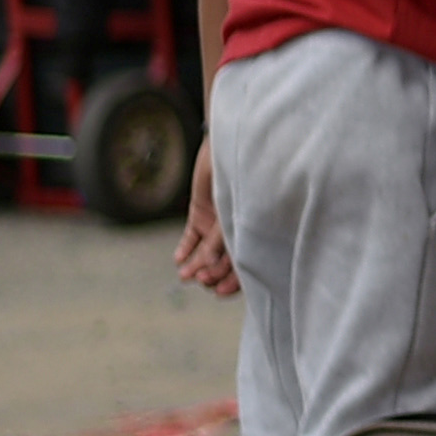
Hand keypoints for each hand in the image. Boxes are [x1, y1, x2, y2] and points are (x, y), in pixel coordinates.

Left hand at [175, 143, 238, 297]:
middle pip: (225, 262)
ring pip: (207, 252)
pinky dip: (186, 248)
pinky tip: (179, 260)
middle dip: (213, 275)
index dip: (234, 281)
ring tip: (185, 276)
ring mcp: (218, 222)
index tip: (219, 291)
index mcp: (256, 230)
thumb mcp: (234, 210)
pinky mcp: (201, 212)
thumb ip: (221, 239)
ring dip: (197, 265)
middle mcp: (237, 229)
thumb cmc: (244, 174)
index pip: (247, 263)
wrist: (229, 143)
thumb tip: (208, 268)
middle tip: (202, 282)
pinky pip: (192, 236)